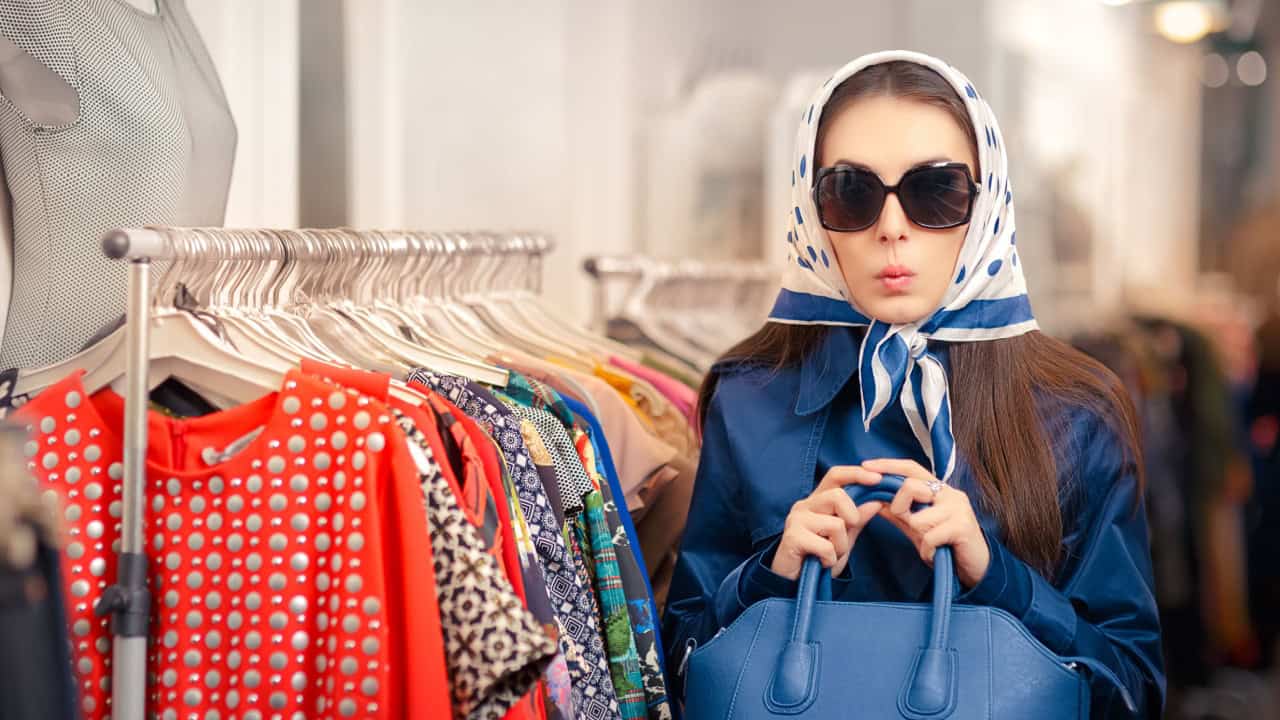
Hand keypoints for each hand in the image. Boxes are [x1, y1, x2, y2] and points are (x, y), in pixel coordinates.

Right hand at [770, 466, 886, 580]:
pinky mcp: (792, 536)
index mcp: (818, 500)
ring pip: (836, 524)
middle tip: (842, 540)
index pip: (836, 476)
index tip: (878, 478)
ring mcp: (797, 519)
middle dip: (851, 519)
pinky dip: (830, 559)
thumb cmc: (818, 558)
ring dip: (840, 545)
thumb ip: (857, 520)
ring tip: (829, 555)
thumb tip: (876, 501)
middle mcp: (805, 505)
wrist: (794, 584)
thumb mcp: (844, 539)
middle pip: (838, 495)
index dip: (856, 474)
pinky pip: (826, 546)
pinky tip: (820, 563)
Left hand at [858, 459, 990, 588]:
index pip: (911, 468)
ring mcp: (958, 508)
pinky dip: (926, 551)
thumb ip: (898, 512)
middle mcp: (950, 493)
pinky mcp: (963, 526)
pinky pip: (929, 537)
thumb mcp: (917, 527)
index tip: (865, 466)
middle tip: (909, 525)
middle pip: (909, 487)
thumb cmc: (946, 545)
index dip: (888, 465)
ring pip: (917, 517)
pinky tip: (935, 554)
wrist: (975, 568)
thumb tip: (874, 500)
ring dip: (918, 536)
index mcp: (939, 489)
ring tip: (930, 544)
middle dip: (900, 509)